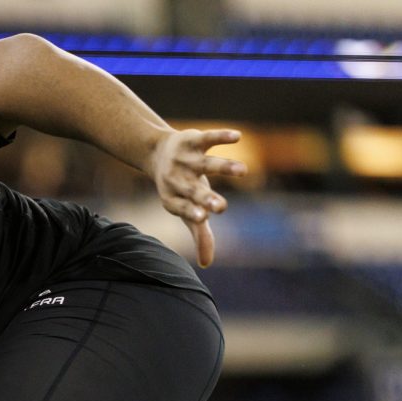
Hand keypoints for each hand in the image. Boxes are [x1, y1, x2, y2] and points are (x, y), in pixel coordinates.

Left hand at [147, 128, 246, 267]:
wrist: (157, 154)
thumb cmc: (180, 189)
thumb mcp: (187, 210)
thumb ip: (199, 233)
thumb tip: (206, 264)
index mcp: (174, 199)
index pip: (183, 208)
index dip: (192, 212)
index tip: (204, 218)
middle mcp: (178, 180)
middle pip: (193, 190)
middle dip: (206, 198)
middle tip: (221, 207)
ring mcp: (186, 160)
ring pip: (206, 164)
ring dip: (224, 168)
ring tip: (244, 171)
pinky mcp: (193, 140)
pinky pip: (209, 138)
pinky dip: (222, 136)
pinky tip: (238, 137)